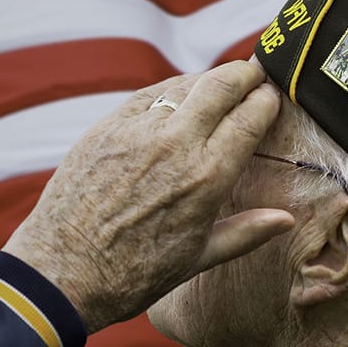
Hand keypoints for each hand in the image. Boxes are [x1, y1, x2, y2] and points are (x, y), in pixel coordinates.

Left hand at [1, 60, 294, 331]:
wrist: (62, 271)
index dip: (267, 100)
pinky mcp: (105, 127)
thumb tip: (285, 219)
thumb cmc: (132, 274)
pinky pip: (145, 95)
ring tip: (218, 86)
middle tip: (254, 74)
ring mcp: (136, 131)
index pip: (251, 116)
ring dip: (206, 80)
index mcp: (207, 176)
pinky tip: (175, 98)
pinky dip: (167, 91)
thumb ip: (246, 232)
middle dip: (244, 74)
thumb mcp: (197, 258)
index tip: (273, 97)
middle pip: (221, 84)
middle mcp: (174, 144)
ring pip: (182, 84)